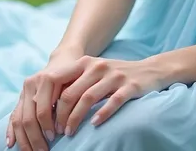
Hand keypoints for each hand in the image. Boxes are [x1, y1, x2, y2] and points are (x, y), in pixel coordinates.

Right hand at [6, 49, 84, 150]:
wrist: (64, 60)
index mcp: (46, 79)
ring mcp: (24, 90)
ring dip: (24, 139)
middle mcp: (32, 83)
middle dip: (36, 137)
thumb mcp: (76, 81)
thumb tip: (68, 123)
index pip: (43, 109)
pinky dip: (11, 131)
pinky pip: (13, 116)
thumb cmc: (73, 73)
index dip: (48, 126)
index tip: (56, 137)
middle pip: (29, 117)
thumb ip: (70, 97)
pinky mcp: (20, 97)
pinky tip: (11, 144)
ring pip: (19, 119)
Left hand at [51, 55, 165, 136]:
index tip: (46, 120)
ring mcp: (115, 75)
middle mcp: (99, 66)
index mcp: (86, 62)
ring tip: (70, 133)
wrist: (150, 70)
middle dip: (60, 115)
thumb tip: (46, 103)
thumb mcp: (94, 73)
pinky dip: (102, 114)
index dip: (49, 102)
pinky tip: (94, 124)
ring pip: (88, 98)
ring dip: (76, 118)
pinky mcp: (130, 86)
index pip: (60, 81)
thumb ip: (74, 82)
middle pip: (71, 92)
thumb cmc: (115, 76)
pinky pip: (113, 101)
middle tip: (57, 131)